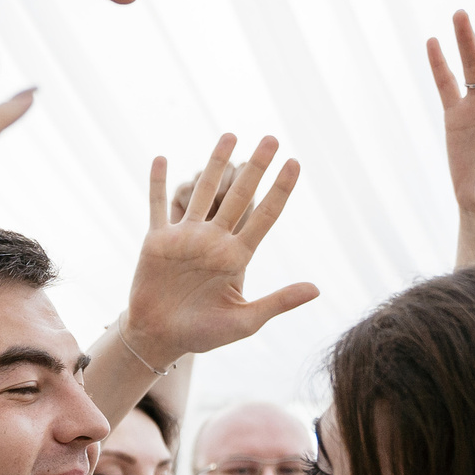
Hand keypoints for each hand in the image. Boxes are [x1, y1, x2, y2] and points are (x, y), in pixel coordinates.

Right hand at [118, 134, 319, 369]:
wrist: (161, 339)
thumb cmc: (203, 335)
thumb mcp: (244, 321)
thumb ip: (278, 302)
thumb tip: (317, 288)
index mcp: (237, 257)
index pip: (265, 215)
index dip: (280, 189)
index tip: (295, 163)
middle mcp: (214, 241)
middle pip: (238, 195)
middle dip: (255, 167)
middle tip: (271, 138)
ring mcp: (185, 238)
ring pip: (203, 191)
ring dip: (215, 163)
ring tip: (230, 135)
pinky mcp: (157, 241)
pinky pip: (158, 206)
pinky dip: (158, 183)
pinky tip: (162, 159)